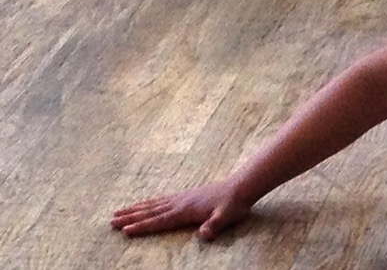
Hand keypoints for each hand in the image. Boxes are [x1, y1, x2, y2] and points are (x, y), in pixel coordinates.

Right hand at [110, 181, 253, 239]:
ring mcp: (181, 197)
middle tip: (111, 221)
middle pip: (150, 211)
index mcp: (186, 210)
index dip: (143, 226)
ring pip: (153, 204)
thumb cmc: (233, 205)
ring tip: (118, 211)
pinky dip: (148, 202)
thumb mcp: (226, 217)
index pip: (160, 220)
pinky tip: (143, 203)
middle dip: (130, 217)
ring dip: (135, 208)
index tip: (125, 230)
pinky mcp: (185, 195)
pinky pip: (161, 199)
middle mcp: (180, 202)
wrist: (240, 186)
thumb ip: (214, 226)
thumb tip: (204, 234)